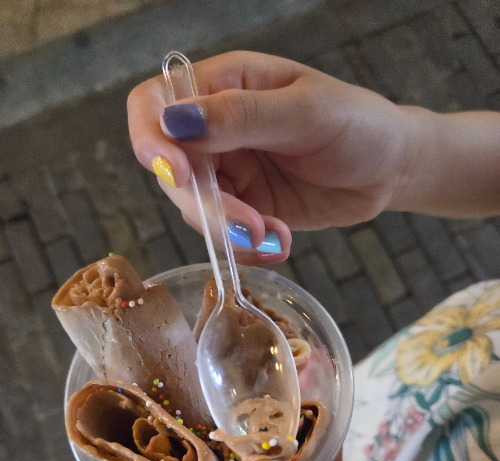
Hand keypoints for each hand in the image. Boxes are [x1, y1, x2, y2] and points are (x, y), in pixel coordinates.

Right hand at [127, 51, 410, 261]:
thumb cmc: (358, 124)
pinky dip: (246, 247)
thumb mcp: (306, 113)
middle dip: (207, 205)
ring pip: (195, 208)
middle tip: (251, 227)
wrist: (391, 169)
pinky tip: (279, 245)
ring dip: (229, 232)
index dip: (151, 138)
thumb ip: (242, 116)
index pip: (156, 103)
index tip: (177, 174)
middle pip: (172, 169)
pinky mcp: (245, 208)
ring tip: (276, 237)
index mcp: (225, 85)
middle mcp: (216, 129)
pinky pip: (224, 234)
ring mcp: (229, 172)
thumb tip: (176, 121)